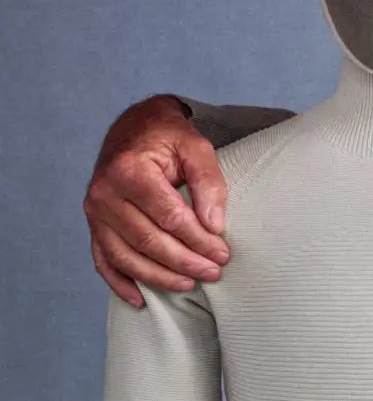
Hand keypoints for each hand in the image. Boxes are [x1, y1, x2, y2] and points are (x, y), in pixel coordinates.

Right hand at [84, 94, 231, 306]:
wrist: (135, 128)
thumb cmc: (169, 137)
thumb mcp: (196, 146)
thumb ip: (209, 181)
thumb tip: (215, 225)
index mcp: (129, 170)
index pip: (168, 216)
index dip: (197, 239)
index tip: (222, 252)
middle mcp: (104, 194)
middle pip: (147, 240)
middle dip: (183, 261)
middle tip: (214, 272)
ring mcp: (94, 213)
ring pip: (125, 256)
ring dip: (158, 277)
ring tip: (190, 285)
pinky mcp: (94, 225)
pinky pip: (103, 261)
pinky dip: (120, 283)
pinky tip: (140, 299)